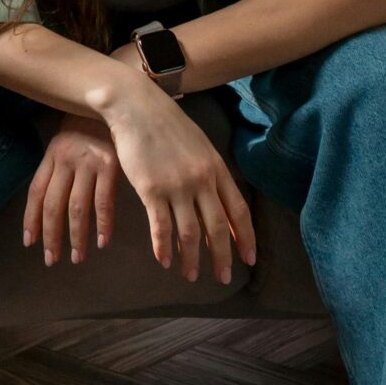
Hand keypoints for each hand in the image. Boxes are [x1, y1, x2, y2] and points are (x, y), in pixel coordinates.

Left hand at [24, 115, 119, 265]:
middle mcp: (67, 159)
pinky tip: (102, 241)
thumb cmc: (90, 122)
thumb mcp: (66, 140)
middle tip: (51, 260)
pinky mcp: (111, 164)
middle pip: (54, 204)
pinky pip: (104, 201)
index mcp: (52, 154)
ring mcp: (89, 162)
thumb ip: (57, 166)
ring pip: (77, 207)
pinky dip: (103, 224)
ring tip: (77, 258)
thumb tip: (47, 201)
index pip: (36, 192)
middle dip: (51, 236)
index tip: (30, 242)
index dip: (32, 219)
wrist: (116, 97)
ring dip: (76, 236)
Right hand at [97, 60, 256, 285]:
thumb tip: (221, 201)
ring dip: (191, 258)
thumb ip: (210, 173)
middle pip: (217, 227)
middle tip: (223, 278)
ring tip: (191, 275)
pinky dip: (164, 248)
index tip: (249, 259)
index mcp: (216, 168)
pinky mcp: (151, 189)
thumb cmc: (167, 125)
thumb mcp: (199, 146)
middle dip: (222, 257)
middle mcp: (201, 179)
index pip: (238, 211)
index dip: (245, 238)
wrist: (137, 107)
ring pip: (190, 233)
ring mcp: (177, 185)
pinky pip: (161, 227)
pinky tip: (164, 261)